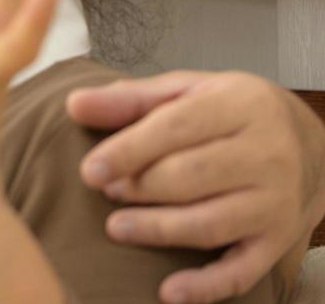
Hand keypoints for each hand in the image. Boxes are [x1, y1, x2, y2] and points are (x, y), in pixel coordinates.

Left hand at [68, 70, 324, 302]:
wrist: (315, 147)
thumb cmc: (234, 114)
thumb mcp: (188, 91)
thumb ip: (130, 99)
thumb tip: (74, 105)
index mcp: (241, 106)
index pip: (176, 128)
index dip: (128, 151)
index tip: (89, 170)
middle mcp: (267, 154)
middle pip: (191, 177)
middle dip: (139, 188)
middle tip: (104, 191)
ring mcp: (276, 202)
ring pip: (210, 224)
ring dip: (158, 230)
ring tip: (116, 228)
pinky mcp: (279, 241)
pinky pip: (242, 271)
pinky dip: (206, 286)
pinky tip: (170, 292)